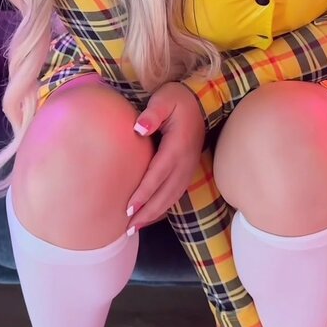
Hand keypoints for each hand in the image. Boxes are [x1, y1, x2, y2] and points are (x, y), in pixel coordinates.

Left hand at [125, 82, 205, 231]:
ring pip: (172, 197)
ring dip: (154, 214)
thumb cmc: (176, 100)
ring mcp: (189, 168)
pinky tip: (149, 216)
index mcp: (178, 146)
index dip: (144, 193)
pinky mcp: (187, 171)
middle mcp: (185, 162)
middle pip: (166, 193)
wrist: (199, 103)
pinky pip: (175, 194)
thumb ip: (152, 113)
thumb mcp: (164, 99)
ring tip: (135, 227)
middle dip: (147, 212)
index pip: (158, 174)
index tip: (128, 208)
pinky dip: (163, 208)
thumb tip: (139, 129)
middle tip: (127, 227)